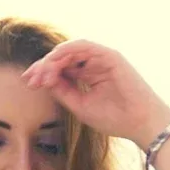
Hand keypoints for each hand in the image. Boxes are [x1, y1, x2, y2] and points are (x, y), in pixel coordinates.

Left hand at [22, 40, 169, 150]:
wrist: (139, 123)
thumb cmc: (115, 117)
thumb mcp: (80, 105)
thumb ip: (62, 91)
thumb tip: (43, 81)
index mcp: (88, 75)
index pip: (61, 68)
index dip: (43, 73)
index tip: (29, 83)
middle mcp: (94, 64)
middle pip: (62, 58)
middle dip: (43, 67)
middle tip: (30, 79)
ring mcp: (102, 58)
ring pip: (70, 51)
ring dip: (52, 61)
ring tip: (41, 76)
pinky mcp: (109, 55)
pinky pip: (83, 46)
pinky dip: (66, 52)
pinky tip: (53, 61)